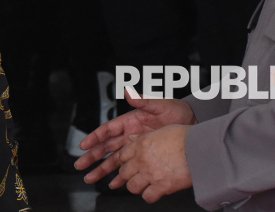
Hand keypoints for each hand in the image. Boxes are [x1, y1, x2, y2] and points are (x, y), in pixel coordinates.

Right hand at [75, 91, 196, 178]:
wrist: (193, 122)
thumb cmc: (177, 110)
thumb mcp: (160, 104)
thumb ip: (143, 100)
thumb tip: (128, 91)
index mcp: (130, 120)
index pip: (107, 130)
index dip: (95, 137)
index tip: (84, 145)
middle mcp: (130, 134)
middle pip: (106, 147)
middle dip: (93, 157)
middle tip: (81, 165)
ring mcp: (136, 146)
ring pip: (114, 159)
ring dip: (102, 169)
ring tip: (91, 178)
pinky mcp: (143, 156)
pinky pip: (129, 167)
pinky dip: (121, 176)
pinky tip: (114, 183)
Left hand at [109, 125, 192, 202]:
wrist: (199, 148)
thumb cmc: (185, 138)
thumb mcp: (161, 130)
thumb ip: (144, 136)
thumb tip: (133, 139)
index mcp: (142, 144)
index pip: (122, 155)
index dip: (123, 161)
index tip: (125, 164)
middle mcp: (143, 160)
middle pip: (124, 172)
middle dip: (127, 175)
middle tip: (133, 176)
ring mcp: (150, 174)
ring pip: (132, 187)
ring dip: (137, 187)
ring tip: (143, 185)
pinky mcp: (161, 187)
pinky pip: (147, 197)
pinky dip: (149, 196)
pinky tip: (154, 192)